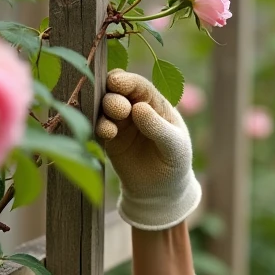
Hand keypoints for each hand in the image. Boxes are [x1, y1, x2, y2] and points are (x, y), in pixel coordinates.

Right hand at [97, 70, 200, 230]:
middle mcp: (135, 108)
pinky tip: (108, 133)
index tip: (117, 83)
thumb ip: (158, 127)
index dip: (128, 81)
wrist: (161, 192)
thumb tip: (139, 108)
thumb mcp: (174, 146)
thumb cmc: (174, 164)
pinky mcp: (109, 139)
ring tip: (113, 126)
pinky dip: (100, 126)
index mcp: (156, 103)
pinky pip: (99, 127)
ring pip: (104, 107)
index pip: (139, 85)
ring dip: (105, 110)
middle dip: (114, 96)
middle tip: (120, 109)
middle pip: (117, 91)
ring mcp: (120, 122)